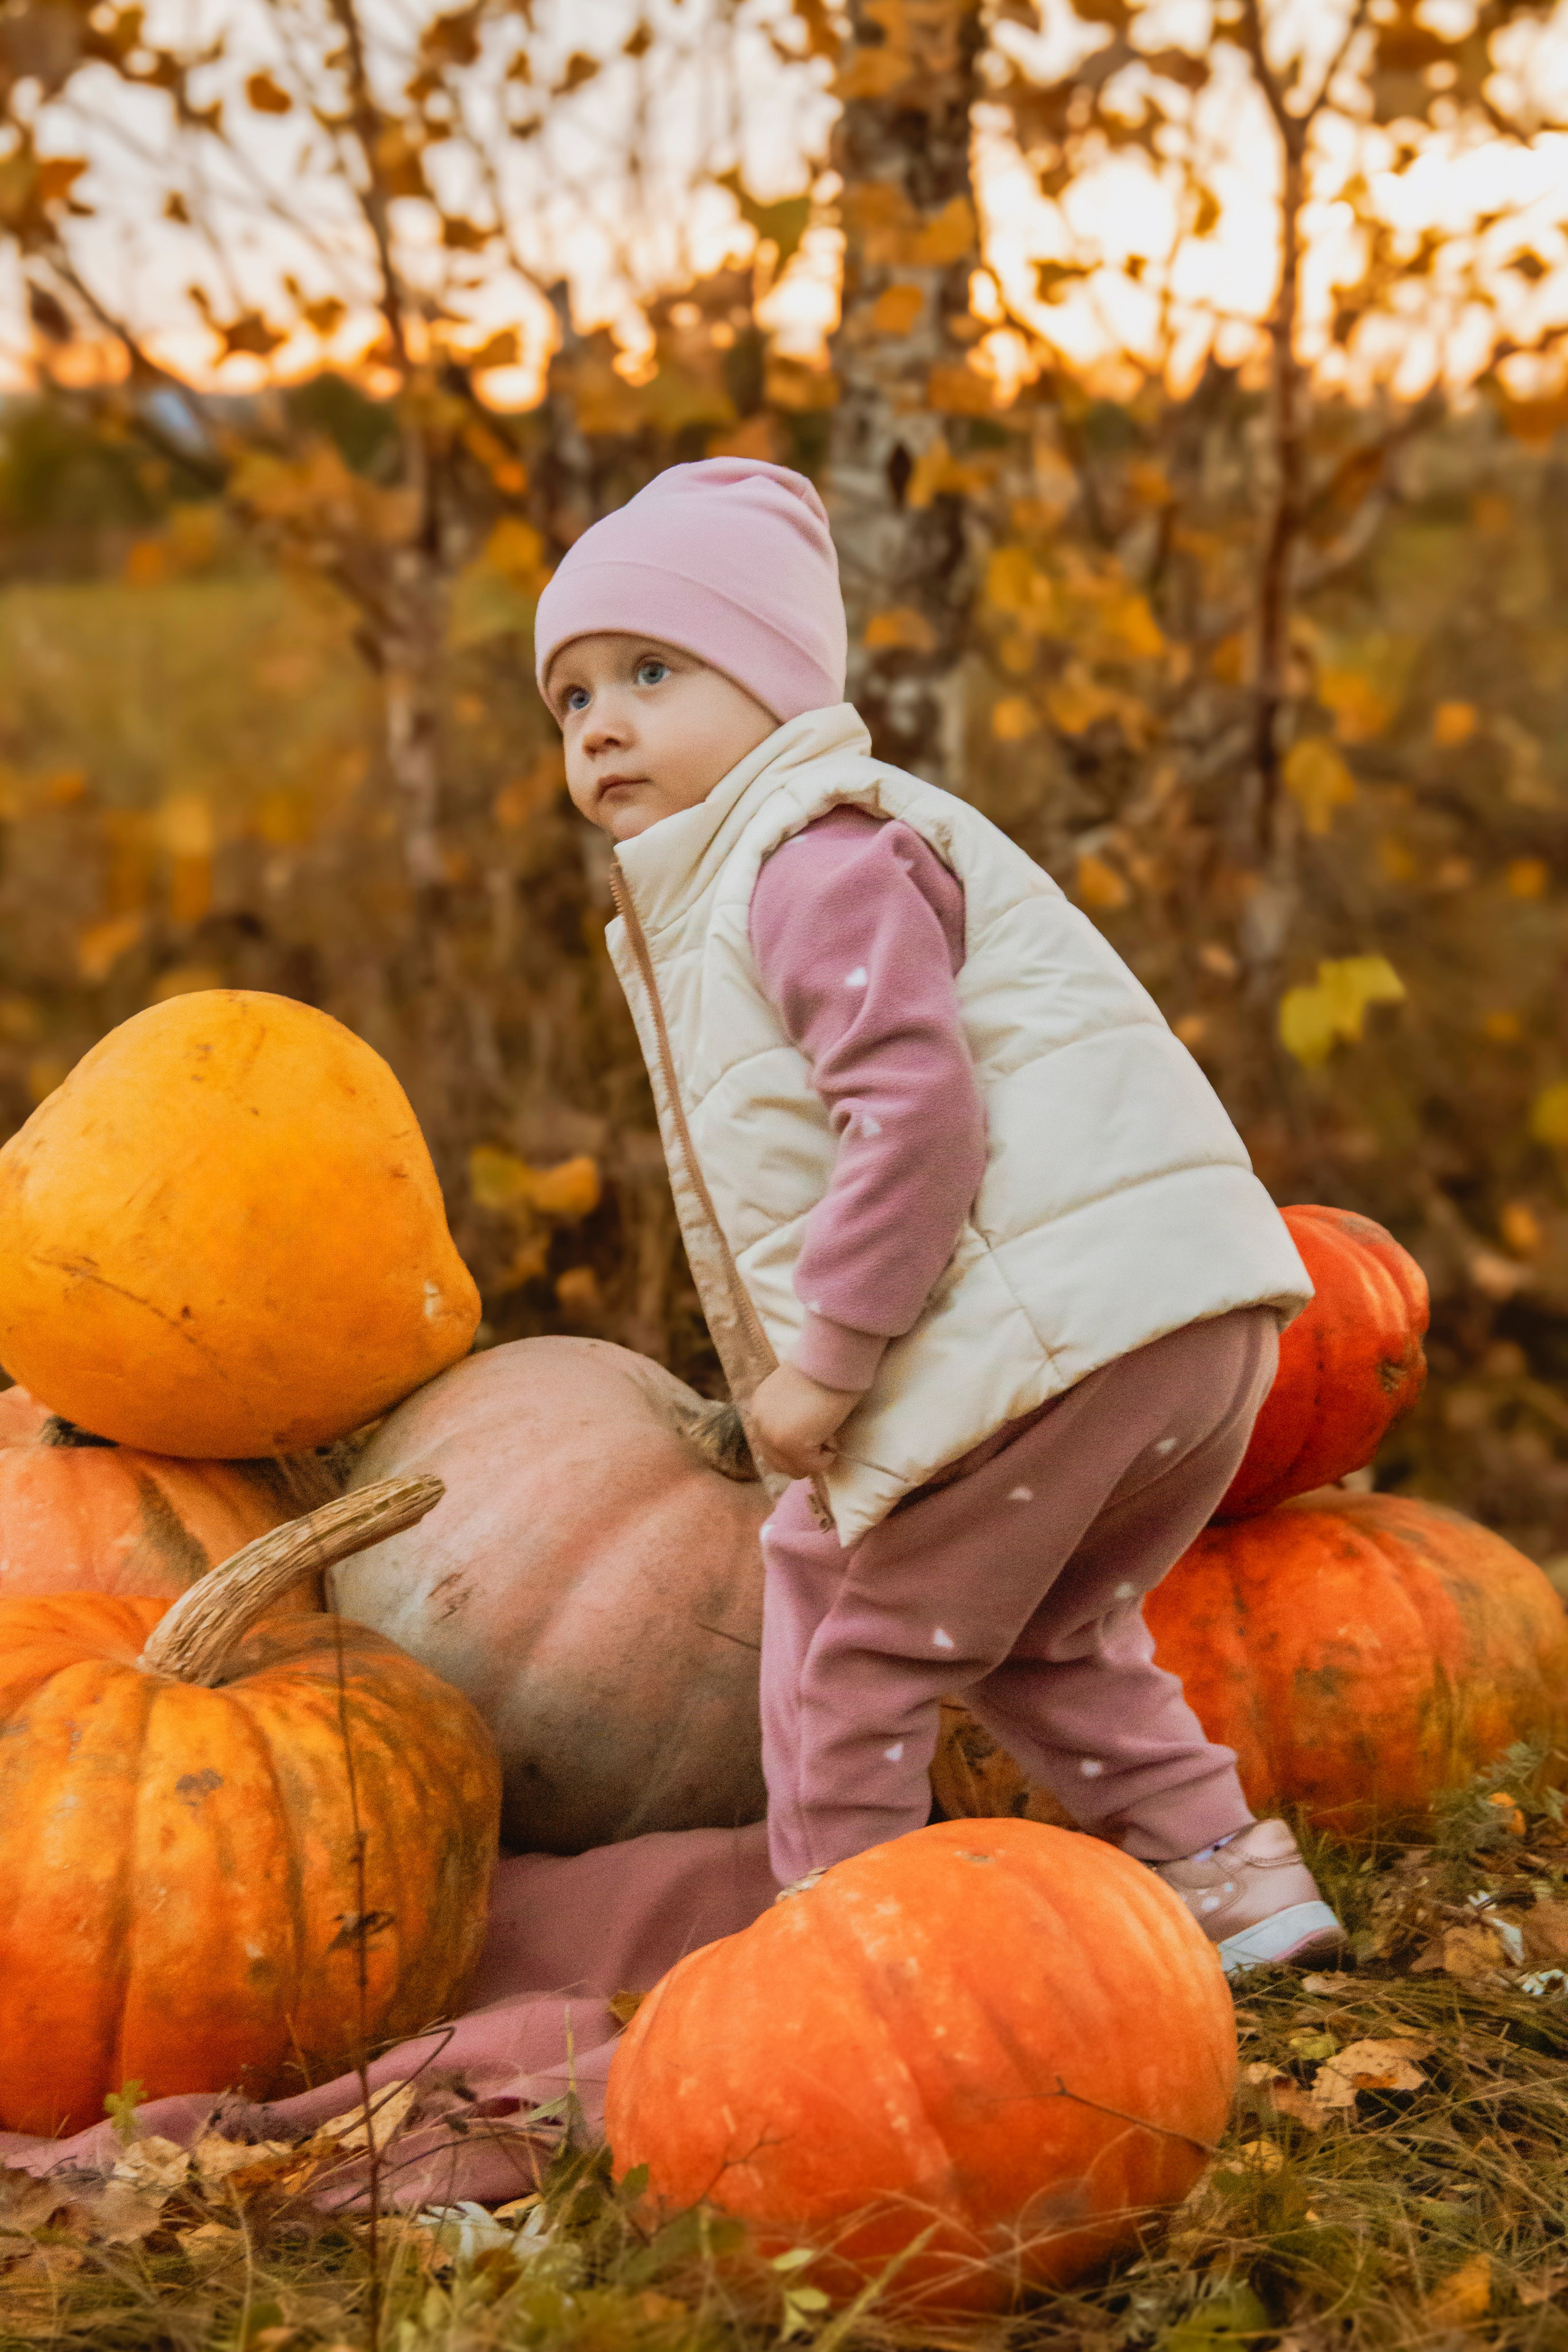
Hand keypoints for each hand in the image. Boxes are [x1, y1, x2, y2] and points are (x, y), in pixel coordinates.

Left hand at [749, 1364, 862, 1481]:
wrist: (832, 1358)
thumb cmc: (823, 1371)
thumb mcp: (795, 1396)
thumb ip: (790, 1417)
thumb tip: (804, 1440)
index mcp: (759, 1409)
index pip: (769, 1447)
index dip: (794, 1448)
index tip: (815, 1434)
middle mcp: (759, 1423)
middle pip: (778, 1463)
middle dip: (803, 1457)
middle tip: (823, 1437)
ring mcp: (773, 1436)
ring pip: (794, 1469)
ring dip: (814, 1459)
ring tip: (828, 1434)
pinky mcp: (791, 1444)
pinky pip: (812, 1467)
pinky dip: (826, 1458)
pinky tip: (832, 1434)